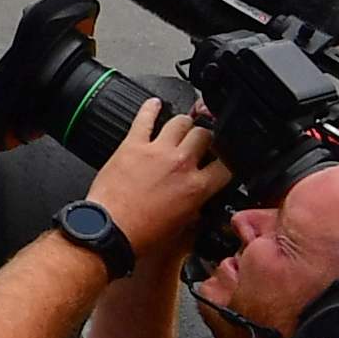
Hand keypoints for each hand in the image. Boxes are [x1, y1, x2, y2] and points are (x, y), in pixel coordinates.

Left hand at [80, 100, 229, 264]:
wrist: (109, 231)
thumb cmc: (141, 234)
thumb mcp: (182, 227)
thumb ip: (196, 209)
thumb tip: (199, 204)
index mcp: (197, 187)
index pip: (227, 164)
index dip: (229, 160)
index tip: (226, 159)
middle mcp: (181, 164)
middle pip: (205, 135)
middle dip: (206, 138)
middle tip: (202, 142)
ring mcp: (157, 151)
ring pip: (181, 121)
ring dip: (184, 123)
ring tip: (183, 126)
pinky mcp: (132, 145)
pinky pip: (144, 118)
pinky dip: (150, 108)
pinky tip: (155, 103)